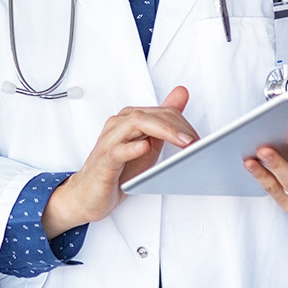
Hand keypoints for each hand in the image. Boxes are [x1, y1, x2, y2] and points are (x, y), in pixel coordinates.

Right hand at [42, 86, 197, 238]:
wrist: (89, 194)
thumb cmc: (118, 169)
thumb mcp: (148, 143)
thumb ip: (164, 121)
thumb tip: (182, 93)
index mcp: (130, 119)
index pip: (160, 112)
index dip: (183, 124)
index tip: (198, 139)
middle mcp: (119, 125)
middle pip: (150, 115)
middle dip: (176, 126)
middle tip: (195, 141)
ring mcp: (110, 141)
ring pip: (134, 124)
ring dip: (162, 131)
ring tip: (181, 142)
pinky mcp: (104, 161)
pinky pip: (117, 150)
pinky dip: (132, 148)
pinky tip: (144, 147)